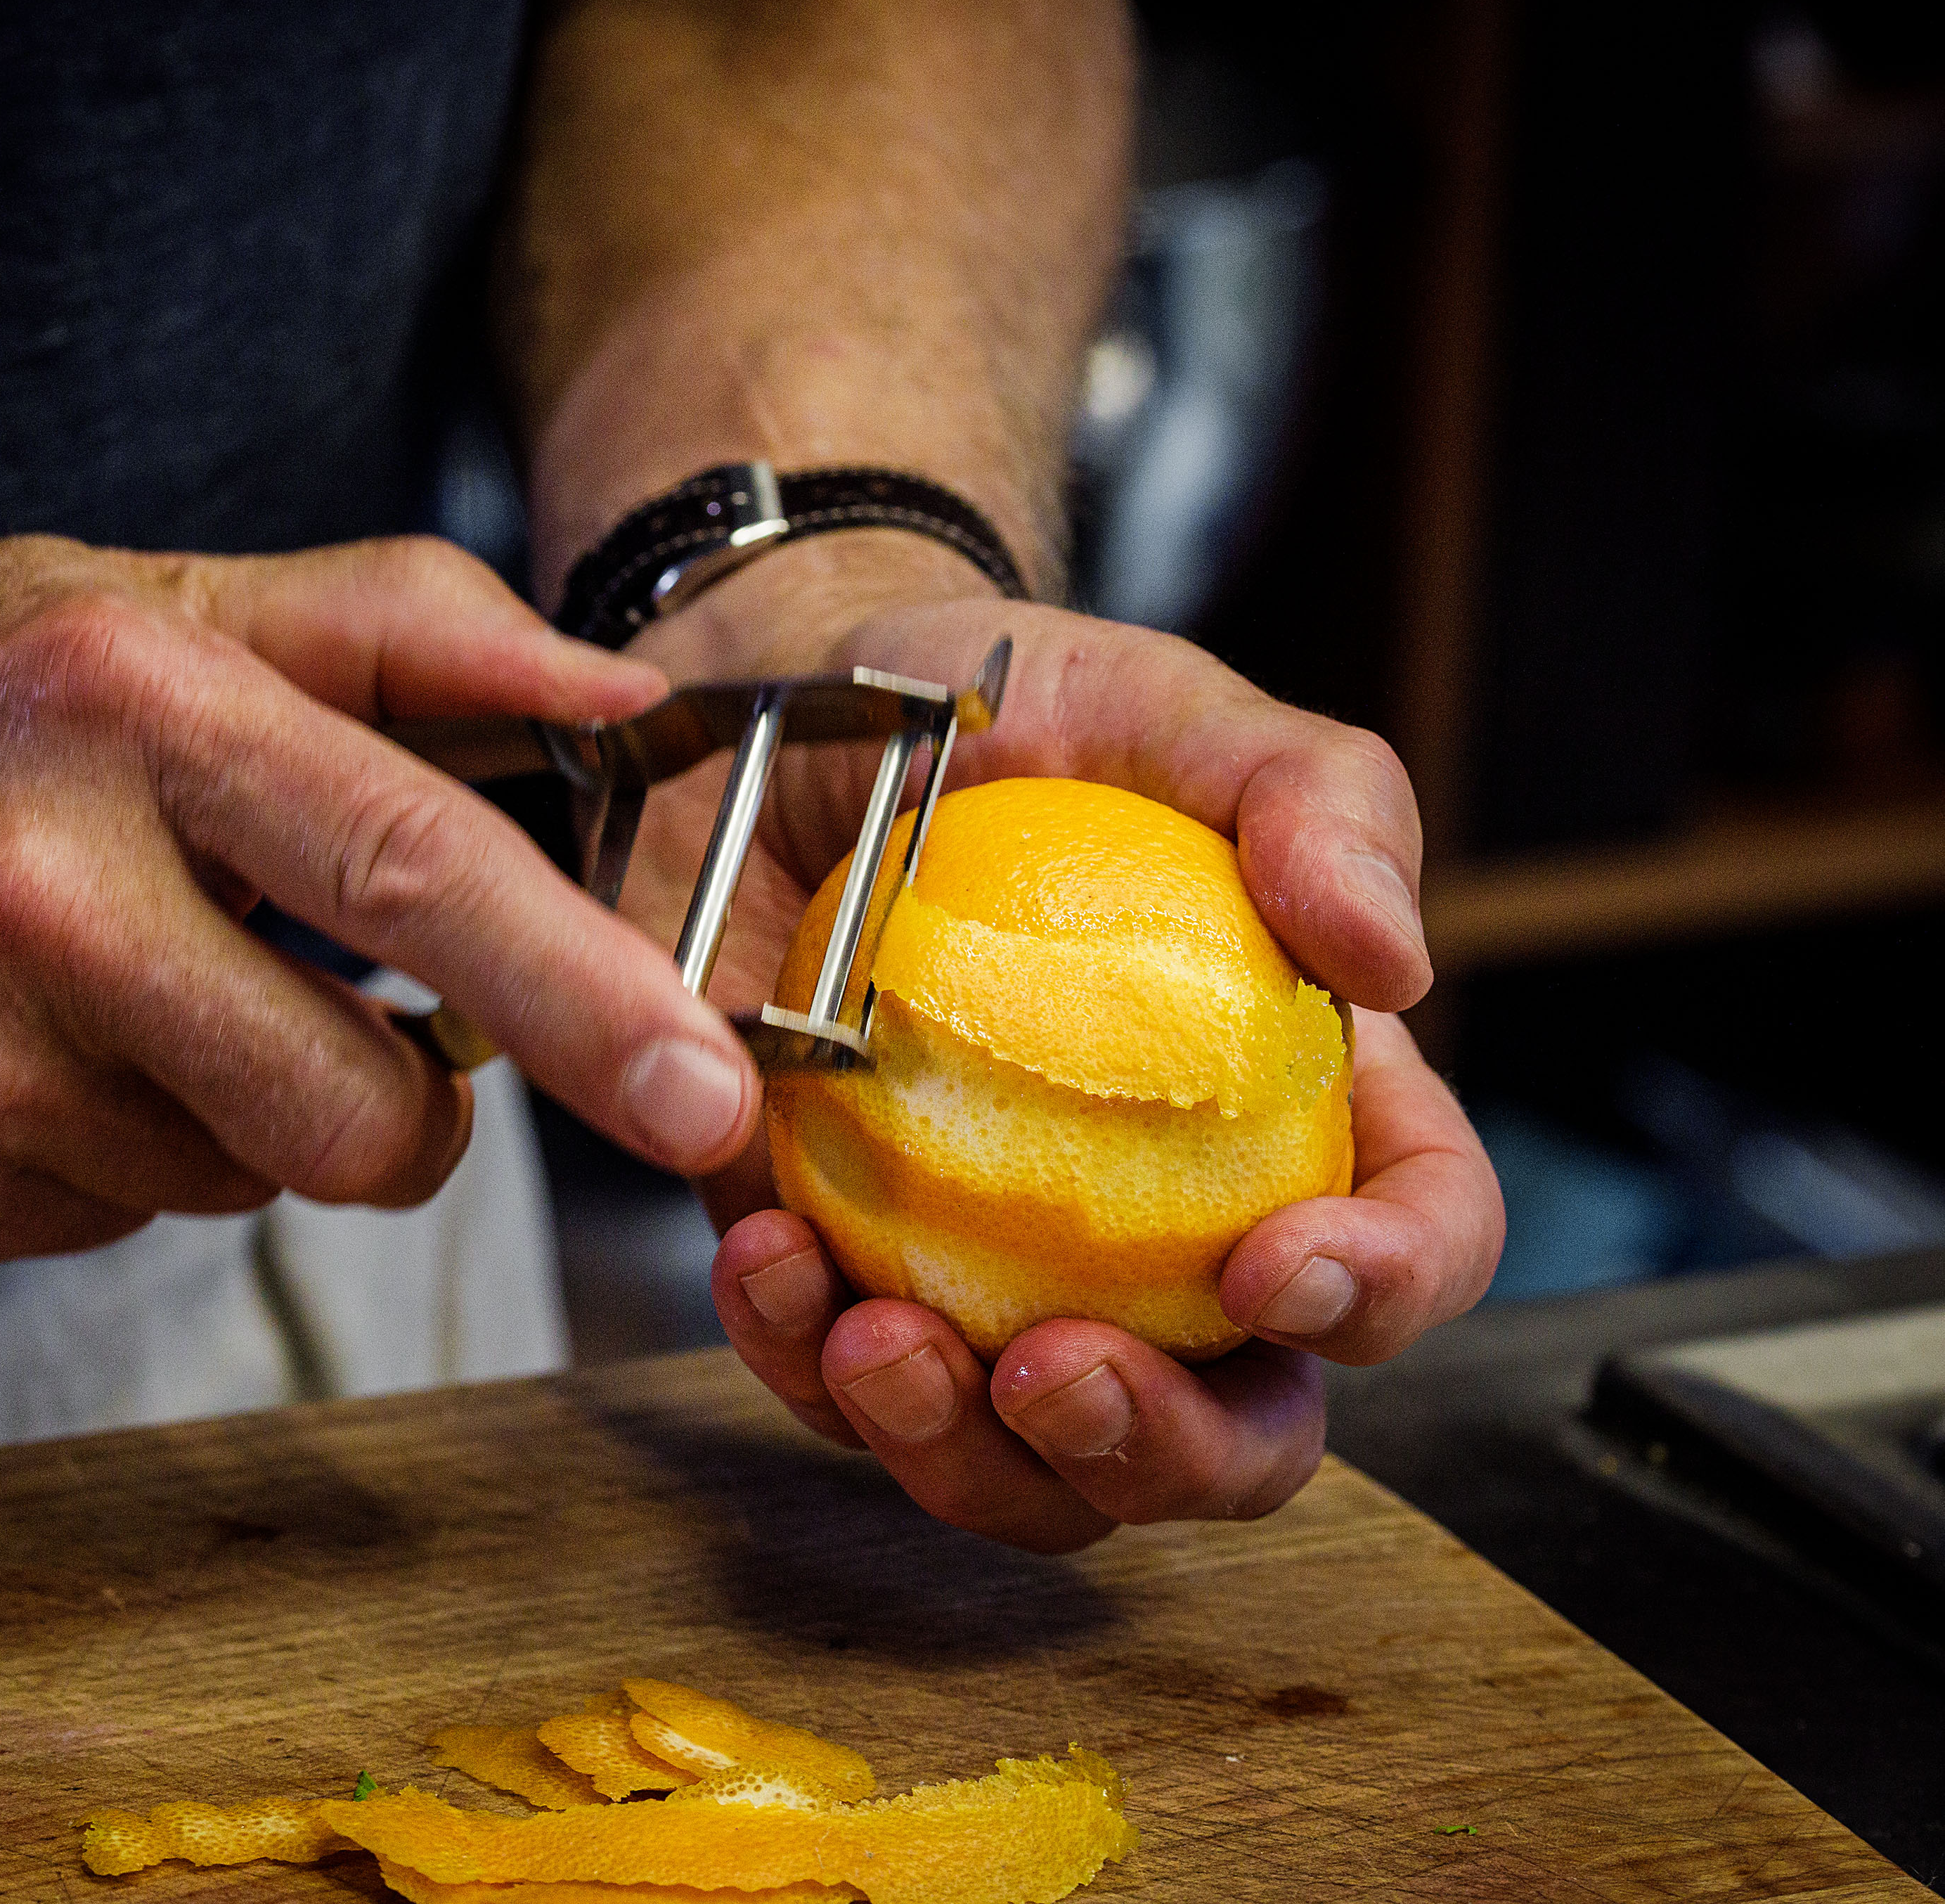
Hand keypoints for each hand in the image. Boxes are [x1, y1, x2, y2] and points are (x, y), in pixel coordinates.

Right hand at [0, 532, 760, 1266]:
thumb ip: (406, 635)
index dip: (584, 995)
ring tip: (104, 977)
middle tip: (343, 1017)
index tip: (710, 1096)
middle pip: (357, 1112)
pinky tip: (9, 1036)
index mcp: (127, 709)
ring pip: (239, 1176)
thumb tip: (627, 706)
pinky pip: (114, 1217)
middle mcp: (33, 894)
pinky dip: (107, 1145)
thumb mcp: (145, 600)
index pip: (412, 870)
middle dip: (406, 1107)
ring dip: (228, 1102)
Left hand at [619, 588, 1502, 1551]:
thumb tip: (1396, 961)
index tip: (1272, 1265)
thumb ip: (1318, 799)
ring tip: (872, 1336)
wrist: (781, 705)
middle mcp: (1161, 1231)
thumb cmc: (1007, 708)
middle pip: (1233, 1433)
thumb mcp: (1167, 709)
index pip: (1412, 1241)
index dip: (1380, 1291)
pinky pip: (840, 1385)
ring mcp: (998, 1275)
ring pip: (1032, 1470)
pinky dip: (797, 1358)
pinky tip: (763, 1260)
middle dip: (1162, 1455)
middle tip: (1058, 1373)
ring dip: (959, 1452)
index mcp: (1293, 1110)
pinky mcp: (848, 1271)